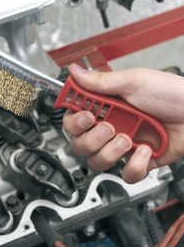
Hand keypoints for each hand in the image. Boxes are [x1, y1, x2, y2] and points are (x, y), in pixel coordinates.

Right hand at [63, 64, 183, 183]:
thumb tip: (74, 72)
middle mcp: (111, 127)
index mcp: (106, 107)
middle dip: (91, 139)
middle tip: (109, 127)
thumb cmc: (171, 94)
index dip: (74, 121)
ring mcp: (123, 146)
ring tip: (128, 139)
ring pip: (97, 162)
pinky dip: (136, 165)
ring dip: (111, 152)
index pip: (74, 118)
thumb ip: (101, 81)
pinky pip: (125, 174)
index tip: (85, 115)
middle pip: (79, 144)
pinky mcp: (139, 162)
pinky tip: (145, 149)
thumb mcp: (134, 81)